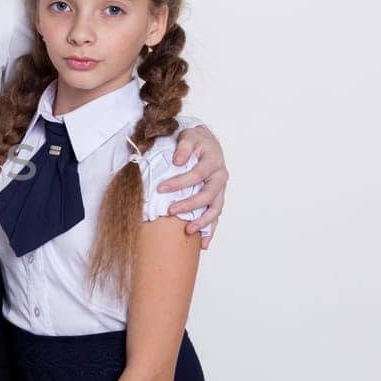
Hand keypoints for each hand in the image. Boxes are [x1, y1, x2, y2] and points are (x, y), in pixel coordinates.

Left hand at [163, 124, 227, 247]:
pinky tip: (203, 244)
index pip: (196, 175)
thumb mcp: (189, 136)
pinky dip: (210, 231)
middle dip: (189, 205)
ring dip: (203, 222)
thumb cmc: (196, 140)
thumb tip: (177, 160)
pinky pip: (216, 217)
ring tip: (188, 230)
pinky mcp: (217, 198)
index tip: (161, 188)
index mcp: (213, 162)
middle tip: (170, 210)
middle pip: (207, 195)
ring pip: (215, 209)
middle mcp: (220, 177)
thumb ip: (184, 147)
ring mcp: (220, 190)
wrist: (206, 142)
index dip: (179, 183)